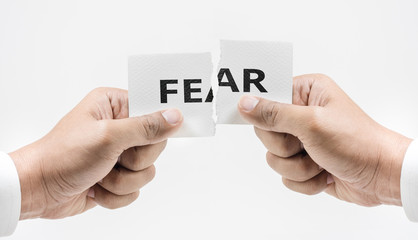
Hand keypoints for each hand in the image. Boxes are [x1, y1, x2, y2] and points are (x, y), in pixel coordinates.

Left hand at [10, 88, 182, 218]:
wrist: (39, 190)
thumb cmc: (63, 156)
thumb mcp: (108, 137)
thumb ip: (145, 127)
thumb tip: (175, 117)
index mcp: (115, 106)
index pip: (154, 110)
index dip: (159, 125)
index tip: (154, 137)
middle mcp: (119, 128)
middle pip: (155, 145)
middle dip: (134, 160)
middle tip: (114, 158)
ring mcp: (118, 154)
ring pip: (147, 171)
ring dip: (122, 180)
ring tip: (100, 174)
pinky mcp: (116, 176)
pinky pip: (135, 189)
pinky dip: (116, 194)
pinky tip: (96, 187)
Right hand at [238, 74, 411, 206]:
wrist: (380, 176)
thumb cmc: (356, 143)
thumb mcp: (312, 123)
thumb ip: (274, 113)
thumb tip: (244, 103)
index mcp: (306, 92)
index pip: (267, 96)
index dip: (263, 112)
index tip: (270, 123)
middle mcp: (301, 114)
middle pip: (265, 131)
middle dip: (286, 147)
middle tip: (306, 144)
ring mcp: (302, 140)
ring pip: (274, 157)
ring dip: (298, 167)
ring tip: (320, 161)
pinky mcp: (304, 163)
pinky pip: (285, 175)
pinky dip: (305, 180)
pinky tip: (324, 173)